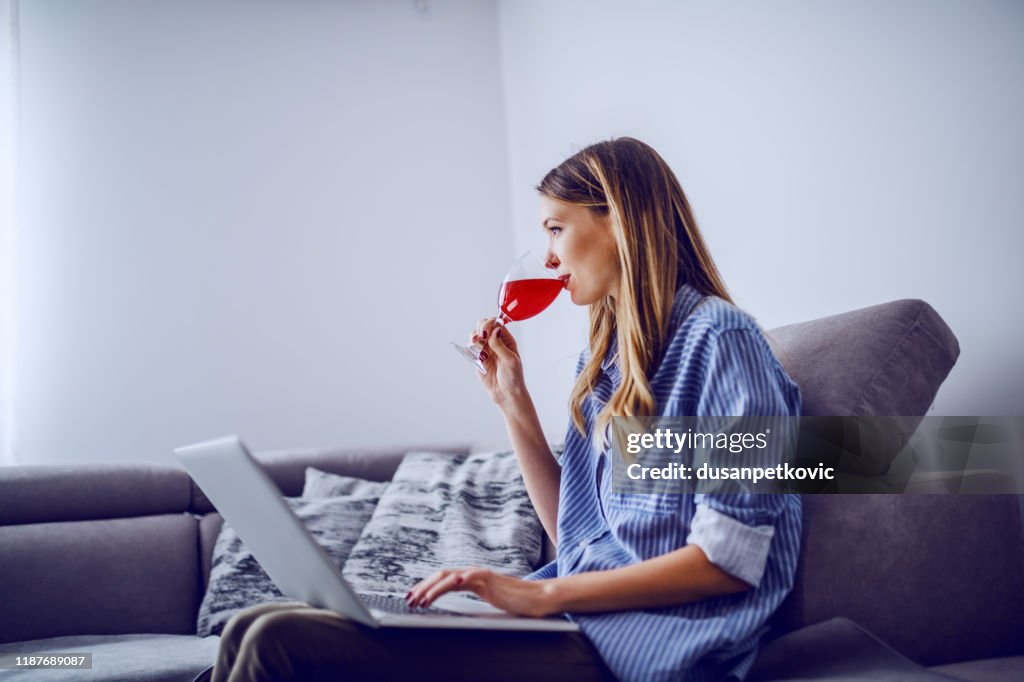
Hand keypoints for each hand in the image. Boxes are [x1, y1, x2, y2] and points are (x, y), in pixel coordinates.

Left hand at [406, 567, 556, 617]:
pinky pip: (476, 574)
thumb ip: (472, 598)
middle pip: (442, 575)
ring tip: (423, 599)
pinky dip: (464, 577)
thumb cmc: (513, 601)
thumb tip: (455, 608)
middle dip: (423, 587)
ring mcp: (482, 575)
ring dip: (435, 588)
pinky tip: (456, 581)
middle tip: (410, 600)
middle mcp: (473, 574)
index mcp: (470, 579)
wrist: (535, 598)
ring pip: (452, 576)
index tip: (412, 597)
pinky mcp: (493, 579)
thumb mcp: (487, 600)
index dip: (425, 587)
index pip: (442, 580)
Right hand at [469, 319, 527, 409]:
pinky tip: (474, 351)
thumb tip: (494, 330)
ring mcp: (486, 350)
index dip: (490, 324)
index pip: (496, 324)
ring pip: (476, 334)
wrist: (506, 394)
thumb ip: (500, 345)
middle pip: (484, 325)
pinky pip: (471, 347)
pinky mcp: (478, 358)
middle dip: (480, 328)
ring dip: (474, 336)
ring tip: (475, 343)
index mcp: (506, 340)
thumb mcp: (510, 360)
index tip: (487, 333)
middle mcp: (496, 342)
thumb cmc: (513, 377)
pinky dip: (470, 346)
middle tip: (481, 337)